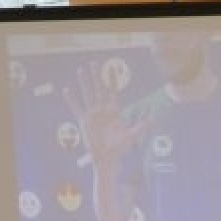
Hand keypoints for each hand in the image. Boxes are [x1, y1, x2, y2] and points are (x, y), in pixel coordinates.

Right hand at [63, 62, 146, 176]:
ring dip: (85, 82)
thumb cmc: (120, 147)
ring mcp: (93, 114)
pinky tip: (67, 91)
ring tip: (81, 70)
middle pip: (99, 88)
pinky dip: (72, 100)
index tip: (111, 67)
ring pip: (88, 94)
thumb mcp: (132, 135)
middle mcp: (103, 109)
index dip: (112, 79)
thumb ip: (141, 126)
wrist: (107, 157)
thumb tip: (152, 119)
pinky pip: (77, 108)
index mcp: (114, 110)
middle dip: (97, 76)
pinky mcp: (84, 121)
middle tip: (93, 63)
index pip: (112, 90)